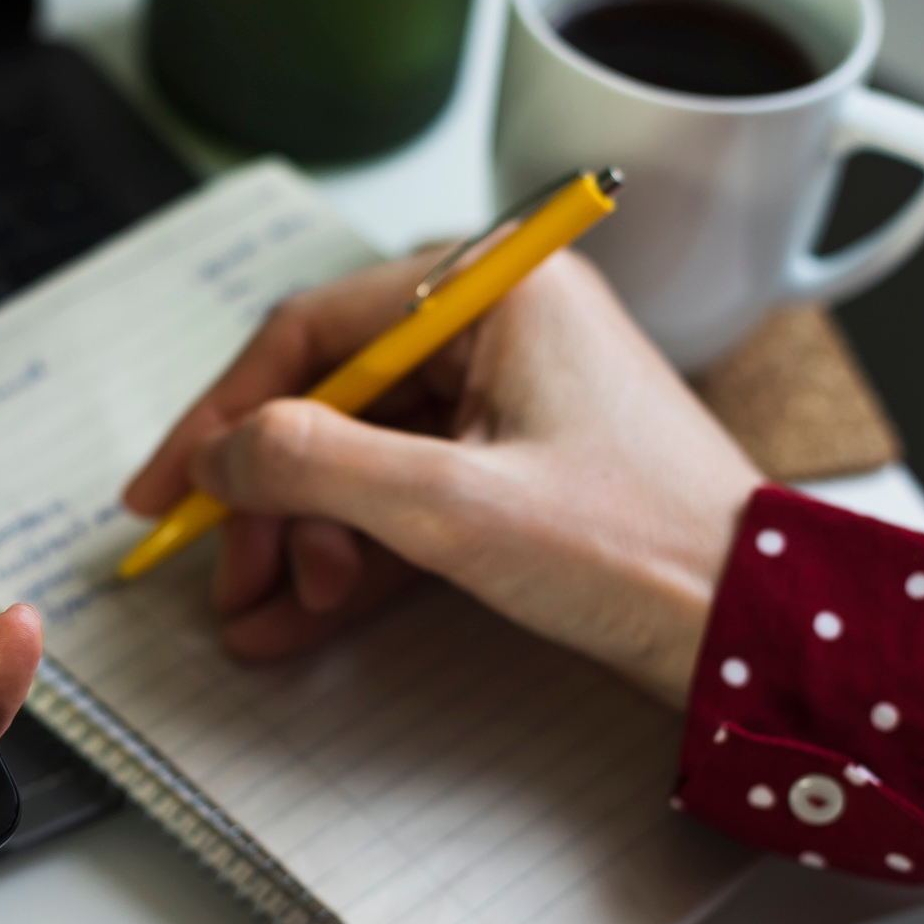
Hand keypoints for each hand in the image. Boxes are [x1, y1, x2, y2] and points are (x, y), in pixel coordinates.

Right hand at [122, 250, 761, 707]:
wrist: (756, 634)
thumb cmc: (639, 549)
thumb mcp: (450, 506)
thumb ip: (314, 465)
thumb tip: (219, 456)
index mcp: (496, 289)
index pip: (314, 333)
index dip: (222, 416)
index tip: (167, 491)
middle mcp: (500, 326)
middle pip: (333, 401)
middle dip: (270, 501)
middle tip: (224, 576)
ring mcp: (511, 399)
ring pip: (363, 459)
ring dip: (305, 540)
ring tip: (265, 616)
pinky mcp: (519, 468)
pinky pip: (409, 500)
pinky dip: (355, 558)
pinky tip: (295, 620)